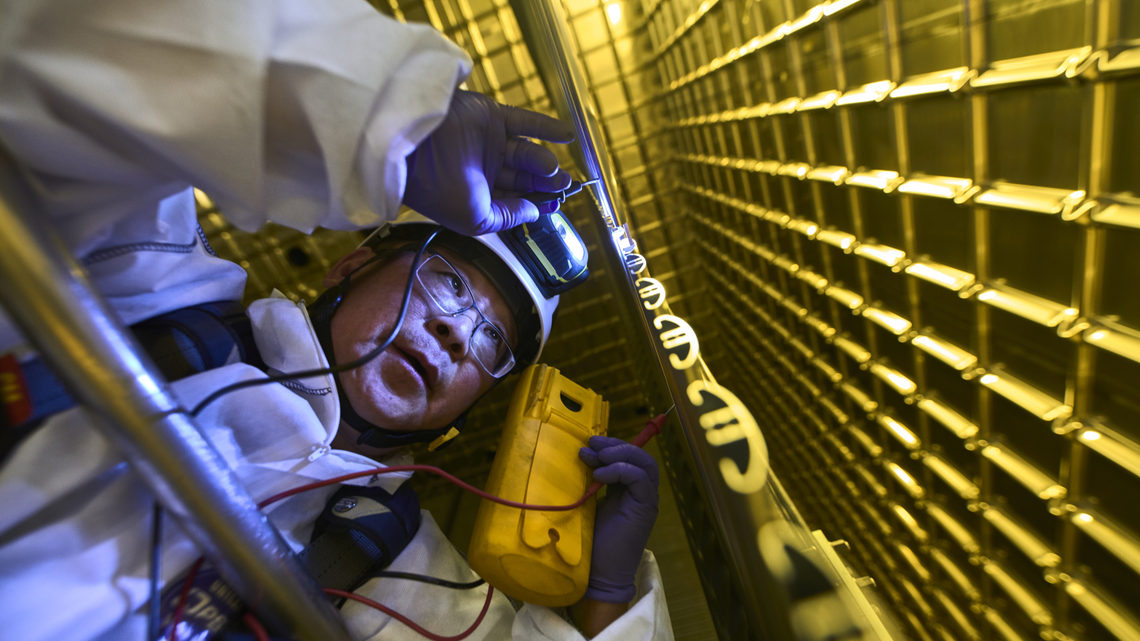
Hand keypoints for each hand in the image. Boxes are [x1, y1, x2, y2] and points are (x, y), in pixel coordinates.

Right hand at [404, 89, 573, 234]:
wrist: (415, 146)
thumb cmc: (438, 189)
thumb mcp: (476, 218)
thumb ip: (507, 218)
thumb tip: (534, 213)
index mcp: (476, 194)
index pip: (513, 200)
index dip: (536, 203)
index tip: (555, 205)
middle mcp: (482, 168)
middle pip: (523, 176)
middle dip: (545, 183)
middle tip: (564, 185)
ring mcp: (488, 141)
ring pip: (525, 152)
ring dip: (544, 161)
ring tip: (554, 170)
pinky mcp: (491, 117)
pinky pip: (526, 122)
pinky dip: (548, 128)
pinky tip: (568, 135)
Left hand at [578, 435, 658, 602]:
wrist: (598, 574)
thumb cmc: (590, 542)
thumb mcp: (587, 503)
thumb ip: (589, 482)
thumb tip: (578, 456)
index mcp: (626, 489)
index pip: (627, 456)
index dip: (610, 445)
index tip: (587, 443)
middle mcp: (640, 492)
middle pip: (639, 455)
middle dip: (614, 445)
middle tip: (591, 444)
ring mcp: (645, 500)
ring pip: (645, 463)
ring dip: (620, 454)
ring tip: (596, 457)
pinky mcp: (645, 508)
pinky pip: (641, 478)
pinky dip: (621, 470)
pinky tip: (600, 476)